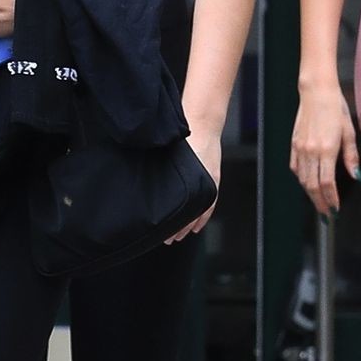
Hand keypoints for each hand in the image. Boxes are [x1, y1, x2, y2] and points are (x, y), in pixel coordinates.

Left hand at [168, 125, 220, 242]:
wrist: (203, 120)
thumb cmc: (186, 135)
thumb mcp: (172, 157)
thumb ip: (162, 176)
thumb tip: (148, 192)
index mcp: (194, 183)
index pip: (185, 214)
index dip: (175, 227)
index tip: (164, 236)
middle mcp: (204, 185)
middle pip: (191, 215)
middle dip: (179, 229)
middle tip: (167, 240)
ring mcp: (209, 182)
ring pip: (200, 212)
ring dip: (189, 225)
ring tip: (178, 237)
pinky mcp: (211, 179)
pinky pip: (209, 205)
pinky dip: (202, 217)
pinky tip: (195, 226)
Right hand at [291, 83, 360, 215]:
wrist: (316, 92)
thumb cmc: (336, 109)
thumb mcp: (349, 132)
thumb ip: (351, 157)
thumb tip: (357, 177)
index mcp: (327, 149)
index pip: (327, 183)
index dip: (330, 199)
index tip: (335, 209)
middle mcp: (311, 151)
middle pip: (312, 186)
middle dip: (320, 203)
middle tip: (327, 214)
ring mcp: (300, 148)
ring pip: (303, 179)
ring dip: (311, 194)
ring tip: (319, 203)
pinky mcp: (294, 144)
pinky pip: (296, 168)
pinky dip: (302, 179)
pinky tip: (308, 184)